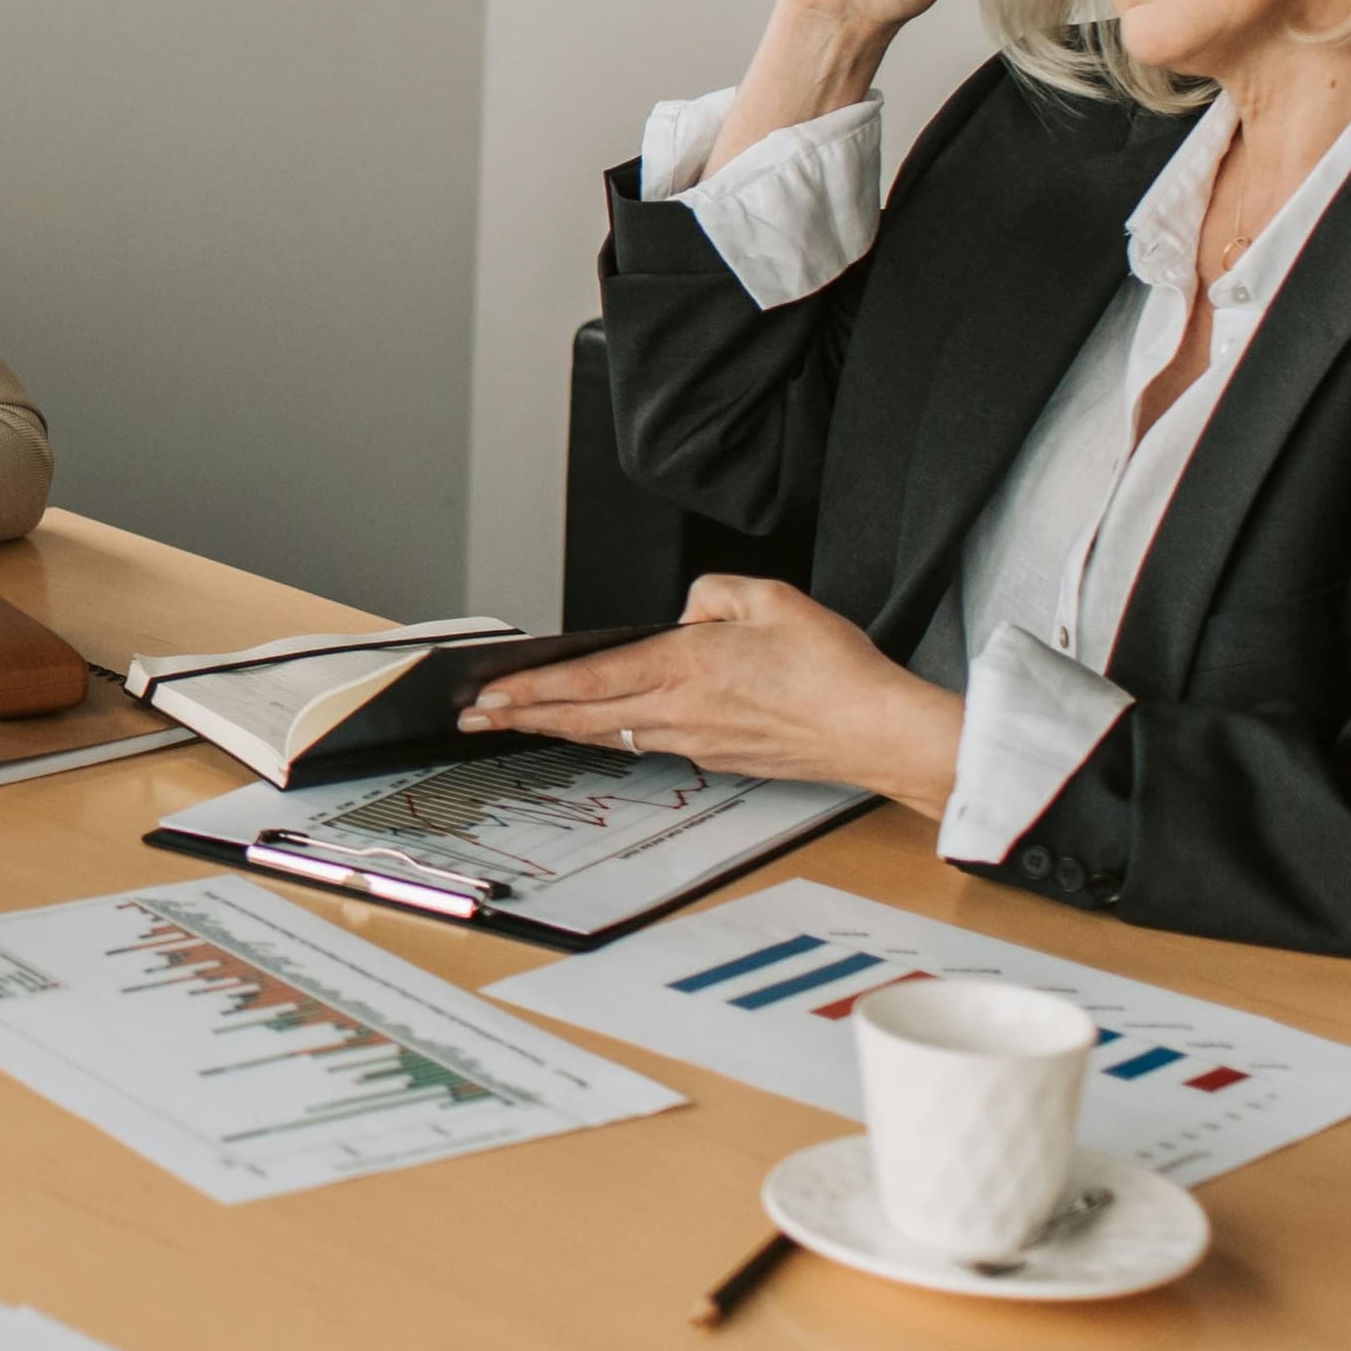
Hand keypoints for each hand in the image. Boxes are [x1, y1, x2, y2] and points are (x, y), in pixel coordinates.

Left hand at [456, 574, 963, 815]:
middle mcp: (678, 710)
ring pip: (606, 732)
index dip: (529, 687)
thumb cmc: (833, 669)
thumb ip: (713, 594)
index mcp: (683, 667)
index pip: (584, 680)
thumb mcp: (769, 598)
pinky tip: (592, 728)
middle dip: (520, 714)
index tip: (488, 692)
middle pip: (580, 716)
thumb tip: (685, 613)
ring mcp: (695, 740)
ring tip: (517, 721)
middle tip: (475, 716)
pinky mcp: (716, 756)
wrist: (876, 731)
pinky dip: (605, 733)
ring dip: (555, 726)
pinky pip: (643, 742)